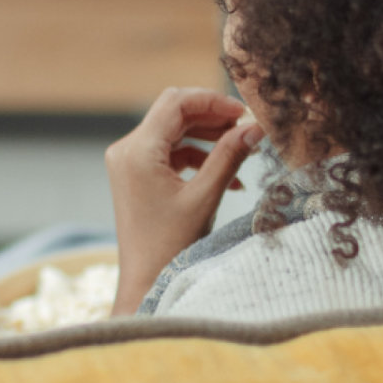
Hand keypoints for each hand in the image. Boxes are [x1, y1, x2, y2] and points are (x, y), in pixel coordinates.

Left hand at [106, 87, 264, 315]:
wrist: (145, 281)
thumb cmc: (171, 245)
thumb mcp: (205, 196)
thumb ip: (229, 156)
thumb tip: (255, 127)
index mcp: (137, 151)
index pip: (175, 102)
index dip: (212, 100)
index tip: (244, 111)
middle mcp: (126, 150)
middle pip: (174, 113)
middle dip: (213, 117)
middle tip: (247, 128)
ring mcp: (128, 162)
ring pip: (173, 132)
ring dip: (208, 137)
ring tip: (242, 149)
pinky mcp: (135, 175)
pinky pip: (169, 153)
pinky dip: (197, 157)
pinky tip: (229, 176)